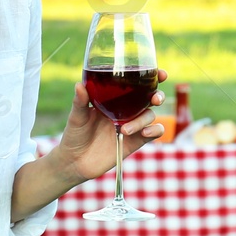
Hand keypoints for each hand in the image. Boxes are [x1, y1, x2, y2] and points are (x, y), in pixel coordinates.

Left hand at [49, 70, 168, 183]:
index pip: (136, 84)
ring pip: (150, 116)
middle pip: (150, 98)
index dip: (152, 77)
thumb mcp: (76, 117)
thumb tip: (79, 85)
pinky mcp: (135, 141)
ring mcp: (132, 125)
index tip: (160, 73)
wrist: (75, 162)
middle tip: (155, 99)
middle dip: (157, 95)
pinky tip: (145, 133)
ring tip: (125, 129)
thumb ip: (80, 102)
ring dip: (143, 120)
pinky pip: (153, 133)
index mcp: (114, 99)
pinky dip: (155, 131)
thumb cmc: (74, 135)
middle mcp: (126, 110)